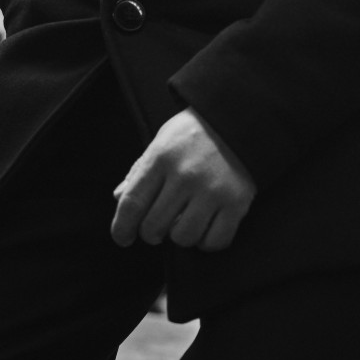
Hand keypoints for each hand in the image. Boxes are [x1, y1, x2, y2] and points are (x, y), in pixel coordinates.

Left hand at [110, 108, 255, 251]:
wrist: (240, 117)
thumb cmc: (195, 132)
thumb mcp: (163, 140)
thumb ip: (140, 169)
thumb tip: (119, 197)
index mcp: (162, 156)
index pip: (132, 202)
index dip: (122, 227)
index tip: (123, 237)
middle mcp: (185, 174)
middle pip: (154, 227)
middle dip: (151, 232)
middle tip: (159, 224)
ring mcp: (212, 190)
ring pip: (182, 238)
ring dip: (180, 235)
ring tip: (185, 219)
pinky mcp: (236, 203)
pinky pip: (213, 242)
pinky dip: (206, 241)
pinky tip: (206, 224)